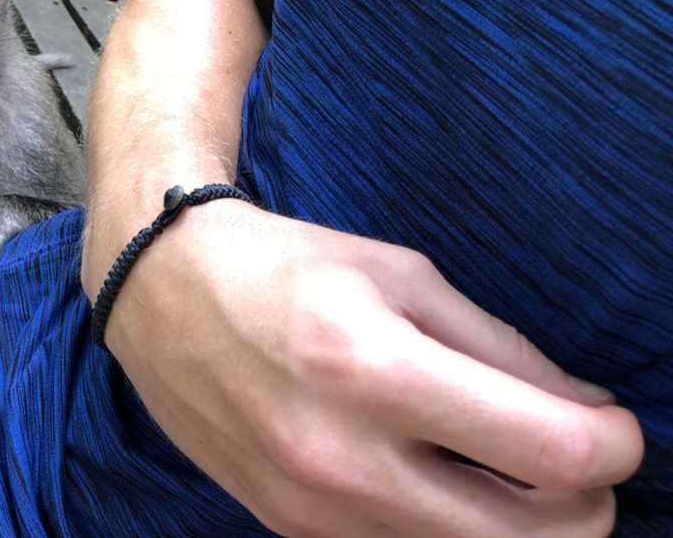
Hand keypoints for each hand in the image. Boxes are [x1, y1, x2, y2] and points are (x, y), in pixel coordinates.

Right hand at [95, 200, 643, 536]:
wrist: (163, 297)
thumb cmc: (285, 267)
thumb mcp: (400, 274)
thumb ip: (500, 349)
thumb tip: (585, 415)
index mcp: (373, 368)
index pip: (550, 453)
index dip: (613, 444)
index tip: (614, 426)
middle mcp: (342, 457)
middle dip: (585, 505)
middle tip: (574, 458)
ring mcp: (314, 508)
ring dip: (518, 524)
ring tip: (508, 467)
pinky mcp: (292, 530)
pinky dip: (446, 527)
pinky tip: (436, 475)